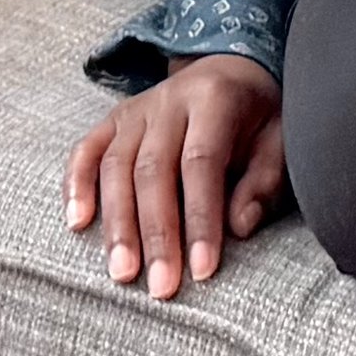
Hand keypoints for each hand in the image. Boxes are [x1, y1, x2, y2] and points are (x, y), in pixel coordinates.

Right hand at [63, 53, 284, 298]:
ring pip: (116, 165)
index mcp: (215, 99)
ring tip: (122, 272)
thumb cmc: (258, 117)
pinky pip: (87, 150)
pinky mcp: (114, 120)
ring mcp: (137, 109)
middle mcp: (169, 100)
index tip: (202, 270)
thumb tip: (239, 226)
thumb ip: (264, 180)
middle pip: (153, 169)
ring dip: (117, 222)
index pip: (201, 162)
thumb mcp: (279, 138)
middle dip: (155, 233)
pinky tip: (76, 223)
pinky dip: (77, 185)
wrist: (230, 68)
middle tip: (160, 287)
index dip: (200, 218)